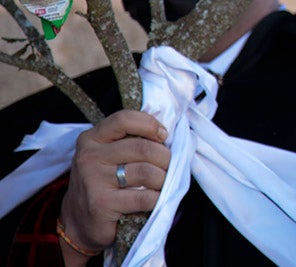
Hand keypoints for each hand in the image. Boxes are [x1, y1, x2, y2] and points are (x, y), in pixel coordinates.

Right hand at [58, 110, 169, 263]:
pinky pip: (144, 197)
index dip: (150, 125)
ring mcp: (93, 180)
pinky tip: (155, 199)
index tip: (163, 136)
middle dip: (165, 157)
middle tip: (169, 166)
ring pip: (146, 172)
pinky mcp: (101, 203)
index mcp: (92, 139)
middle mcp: (89, 156)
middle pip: (143, 148)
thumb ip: (130, 141)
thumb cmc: (104, 183)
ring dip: (163, 179)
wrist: (79, 222)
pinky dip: (157, 198)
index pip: (124, 120)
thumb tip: (166, 134)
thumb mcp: (110, 155)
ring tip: (162, 183)